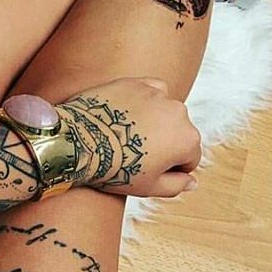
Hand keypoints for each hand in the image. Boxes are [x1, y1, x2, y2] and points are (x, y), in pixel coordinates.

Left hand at [57, 77, 201, 197]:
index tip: (149, 169)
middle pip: (177, 132)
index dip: (170, 168)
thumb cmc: (113, 168)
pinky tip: (125, 115)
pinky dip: (141, 101)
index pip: (189, 157)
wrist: (79, 142)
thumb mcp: (148, 187)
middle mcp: (179, 113)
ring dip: (152, 121)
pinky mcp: (136, 83)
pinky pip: (148, 91)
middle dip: (163, 142)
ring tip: (125, 135)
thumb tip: (192, 181)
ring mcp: (158, 94)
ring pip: (163, 111)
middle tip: (133, 153)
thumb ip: (176, 186)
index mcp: (187, 140)